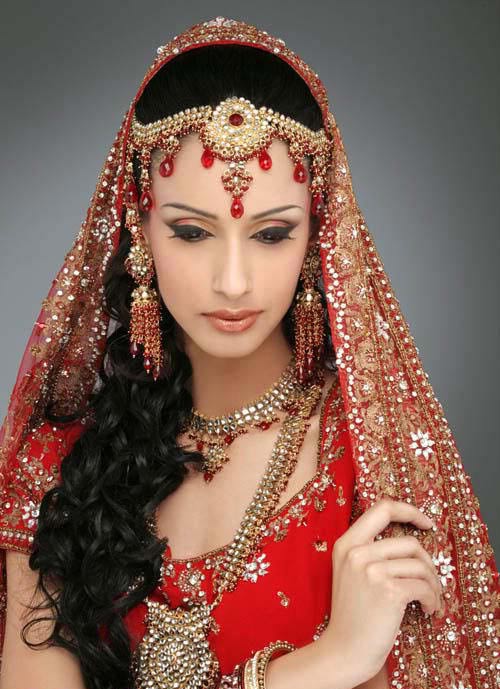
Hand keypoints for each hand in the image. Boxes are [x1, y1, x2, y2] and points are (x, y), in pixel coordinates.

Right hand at [319, 498, 441, 685]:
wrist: (343, 650)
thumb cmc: (353, 614)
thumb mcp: (350, 572)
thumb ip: (369, 550)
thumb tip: (412, 540)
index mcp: (346, 543)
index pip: (383, 508)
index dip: (409, 511)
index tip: (426, 523)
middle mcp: (357, 552)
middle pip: (409, 542)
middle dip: (428, 563)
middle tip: (431, 582)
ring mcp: (372, 570)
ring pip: (420, 565)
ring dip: (433, 585)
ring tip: (430, 600)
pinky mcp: (388, 591)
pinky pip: (424, 587)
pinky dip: (433, 600)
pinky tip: (429, 610)